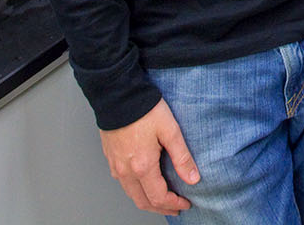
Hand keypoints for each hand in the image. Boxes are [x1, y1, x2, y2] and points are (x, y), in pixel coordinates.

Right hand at [99, 99, 199, 214]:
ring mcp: (116, 166)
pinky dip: (136, 190)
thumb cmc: (143, 109)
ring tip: (162, 200)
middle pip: (143, 202)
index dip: (174, 204)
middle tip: (175, 208)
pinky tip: (145, 184)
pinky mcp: (111, 158)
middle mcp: (126, 171)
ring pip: (131, 194)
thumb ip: (182, 157)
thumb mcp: (170, 130)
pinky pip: (123, 183)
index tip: (185, 203)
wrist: (117, 95)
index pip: (159, 198)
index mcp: (142, 166)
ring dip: (148, 201)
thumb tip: (192, 178)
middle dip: (161, 208)